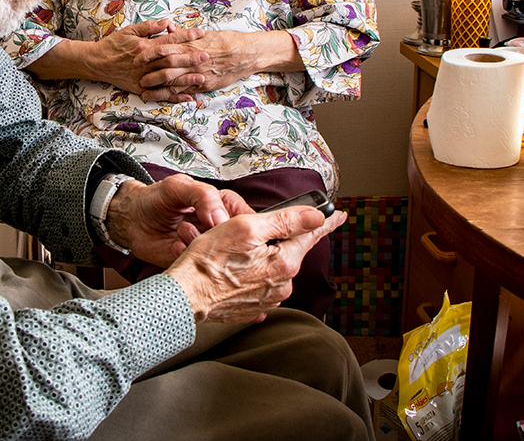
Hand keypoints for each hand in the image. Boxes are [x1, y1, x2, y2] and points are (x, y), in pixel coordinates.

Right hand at [89, 20, 207, 95]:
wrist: (97, 63)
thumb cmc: (114, 45)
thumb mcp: (129, 31)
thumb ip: (149, 27)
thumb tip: (167, 23)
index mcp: (144, 47)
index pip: (169, 40)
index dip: (185, 36)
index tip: (200, 33)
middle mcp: (146, 63)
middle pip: (171, 61)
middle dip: (190, 58)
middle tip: (206, 56)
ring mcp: (144, 78)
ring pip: (168, 80)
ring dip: (185, 80)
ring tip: (201, 78)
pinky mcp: (141, 89)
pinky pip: (160, 94)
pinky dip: (174, 97)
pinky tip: (188, 97)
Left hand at [106, 174, 252, 267]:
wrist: (131, 219)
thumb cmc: (155, 199)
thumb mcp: (178, 187)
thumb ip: (203, 196)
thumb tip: (222, 218)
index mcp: (225, 206)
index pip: (252, 220)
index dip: (248, 228)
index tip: (234, 230)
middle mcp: (221, 230)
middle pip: (242, 245)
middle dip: (226, 244)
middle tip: (203, 233)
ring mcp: (210, 249)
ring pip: (223, 260)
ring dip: (202, 250)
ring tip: (181, 233)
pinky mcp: (196, 265)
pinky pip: (202, 270)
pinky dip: (189, 260)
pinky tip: (175, 247)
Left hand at [137, 31, 299, 99]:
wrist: (245, 53)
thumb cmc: (224, 41)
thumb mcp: (204, 33)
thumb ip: (184, 34)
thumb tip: (169, 28)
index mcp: (190, 45)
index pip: (164, 48)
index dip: (149, 54)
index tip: (137, 56)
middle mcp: (192, 60)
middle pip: (165, 68)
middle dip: (149, 74)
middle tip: (136, 77)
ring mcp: (198, 74)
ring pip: (174, 83)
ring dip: (158, 89)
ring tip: (144, 93)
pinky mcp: (204, 85)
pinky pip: (186, 92)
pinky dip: (174, 97)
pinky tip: (164, 99)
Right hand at [164, 207, 346, 323]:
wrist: (184, 296)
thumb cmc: (208, 260)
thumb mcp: (246, 228)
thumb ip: (285, 220)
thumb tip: (316, 217)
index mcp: (285, 263)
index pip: (311, 236)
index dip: (326, 222)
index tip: (339, 215)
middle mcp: (282, 285)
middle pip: (289, 251)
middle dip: (275, 239)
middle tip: (247, 231)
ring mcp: (268, 300)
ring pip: (273, 267)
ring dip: (260, 256)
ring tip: (230, 251)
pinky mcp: (253, 308)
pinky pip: (259, 284)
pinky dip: (250, 274)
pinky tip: (233, 269)